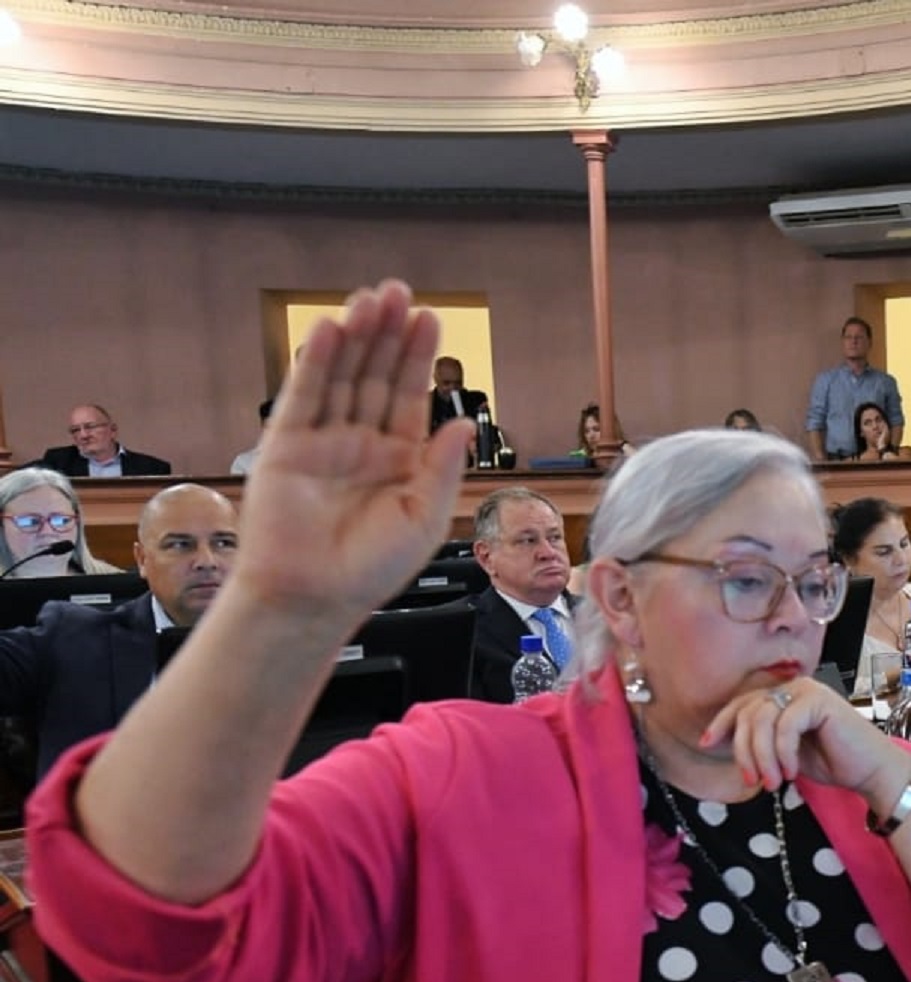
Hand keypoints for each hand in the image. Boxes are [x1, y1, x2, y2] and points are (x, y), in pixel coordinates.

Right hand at [230, 281, 471, 622]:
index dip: (418, 358)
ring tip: (370, 299)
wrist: (314, 597)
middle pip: (375, 377)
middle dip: (387, 335)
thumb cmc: (370, 569)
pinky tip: (331, 330)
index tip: (429, 320)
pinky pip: (303, 397)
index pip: (409, 397)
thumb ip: (442, 466)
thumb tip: (463, 423)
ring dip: (355, 338)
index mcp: (398, 461)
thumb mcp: (424, 516)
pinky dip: (316, 362)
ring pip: (341, 378)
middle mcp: (360, 445)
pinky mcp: (286, 447)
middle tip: (398, 292)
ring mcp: (322, 443)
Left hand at [701, 679, 908, 807]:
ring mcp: (806, 690)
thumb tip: (723, 743)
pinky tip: (791, 772)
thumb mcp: (784, 753)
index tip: (707, 744)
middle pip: (748, 713)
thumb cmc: (830, 762)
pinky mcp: (819, 700)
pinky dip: (783, 753)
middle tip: (753, 782)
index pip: (741, 704)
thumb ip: (761, 742)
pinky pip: (785, 726)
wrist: (870, 770)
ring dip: (763, 757)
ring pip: (762, 720)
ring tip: (772, 783)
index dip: (721, 723)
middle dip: (744, 752)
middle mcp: (792, 686)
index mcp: (782, 696)